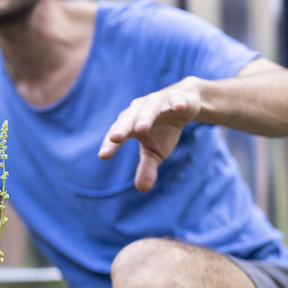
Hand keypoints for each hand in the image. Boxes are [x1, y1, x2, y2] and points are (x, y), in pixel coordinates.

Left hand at [98, 78, 201, 192]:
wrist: (184, 105)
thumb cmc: (164, 129)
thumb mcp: (156, 151)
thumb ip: (146, 167)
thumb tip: (141, 189)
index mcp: (130, 124)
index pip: (117, 135)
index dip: (110, 145)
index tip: (103, 156)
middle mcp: (138, 111)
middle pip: (128, 119)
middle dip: (122, 128)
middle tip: (115, 138)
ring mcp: (156, 102)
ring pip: (148, 109)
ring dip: (144, 117)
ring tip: (141, 127)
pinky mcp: (175, 98)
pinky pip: (174, 100)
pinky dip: (176, 103)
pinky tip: (178, 108)